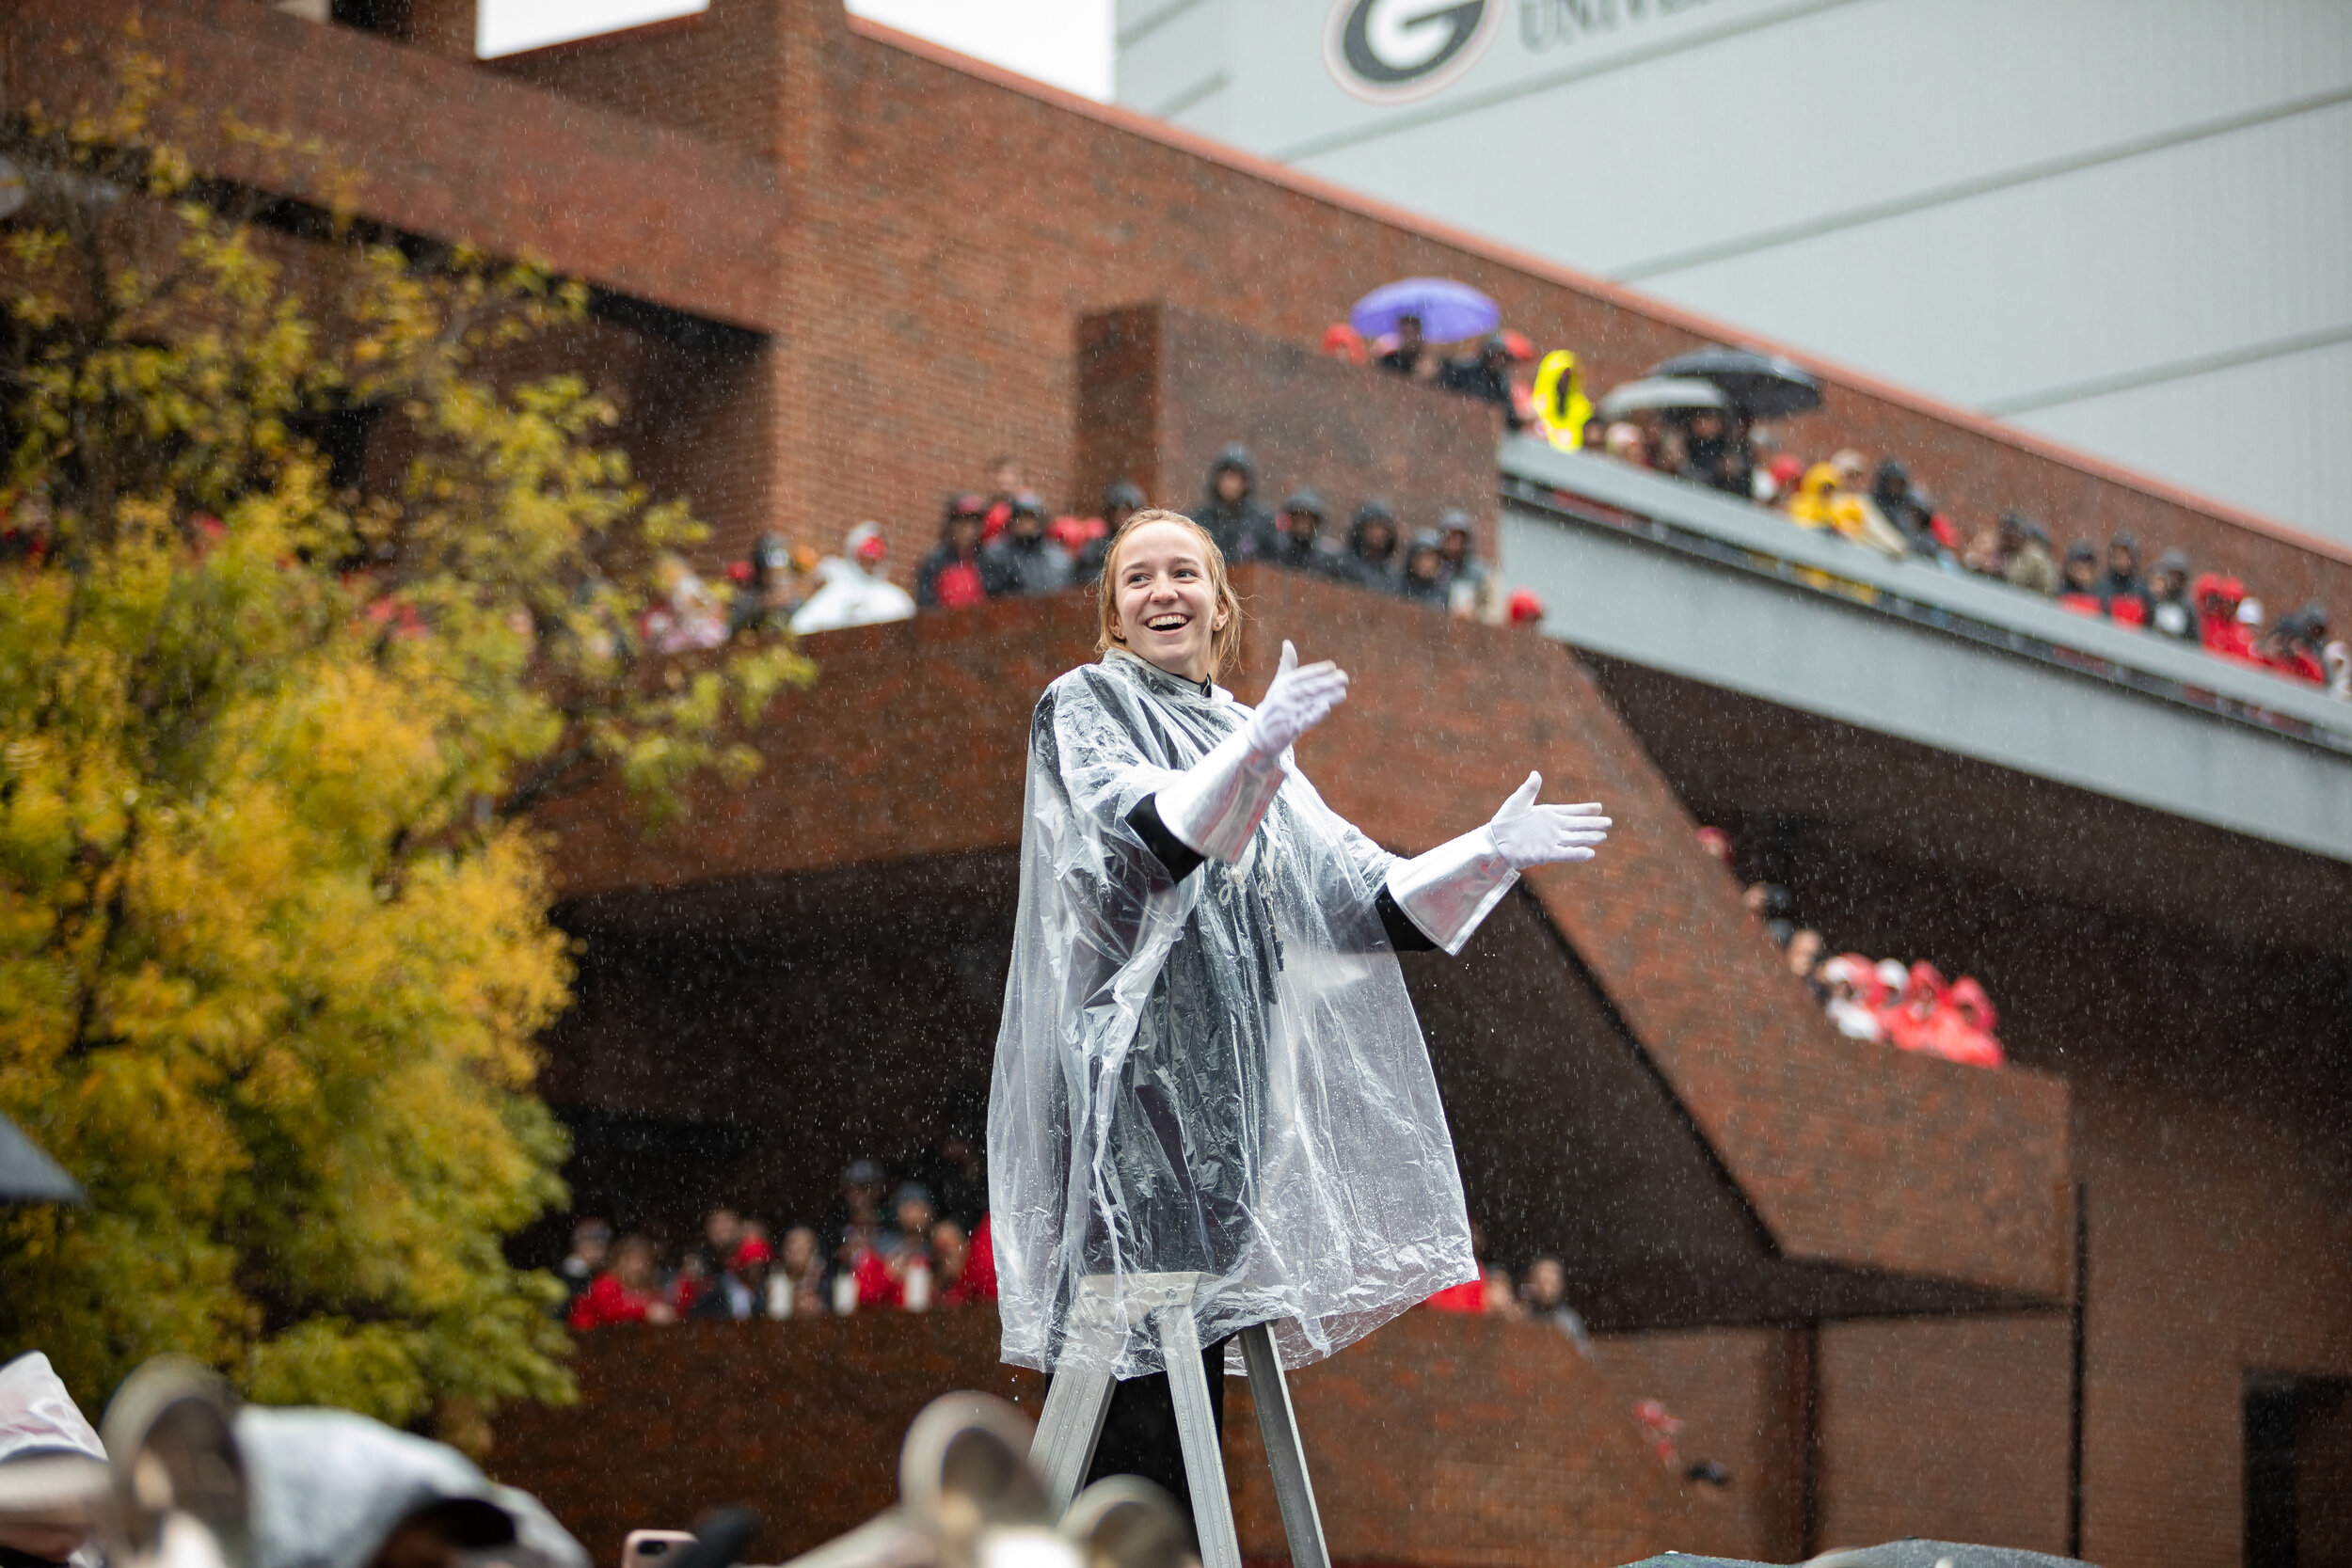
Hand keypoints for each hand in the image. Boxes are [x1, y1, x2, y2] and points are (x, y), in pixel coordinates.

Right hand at [1244, 639, 1347, 756]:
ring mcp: (1285, 713)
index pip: (1301, 676)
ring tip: (1342, 692)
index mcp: (1282, 685)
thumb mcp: (1278, 684)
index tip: (1332, 666)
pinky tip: (1326, 708)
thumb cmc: (1274, 705)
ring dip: (1326, 698)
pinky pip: (1303, 720)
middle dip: (1326, 683)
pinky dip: (1314, 714)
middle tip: (1344, 678)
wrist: (1260, 733)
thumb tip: (1287, 643)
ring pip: (1308, 704)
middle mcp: (1283, 697)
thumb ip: (1286, 665)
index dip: (1316, 670)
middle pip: (1307, 688)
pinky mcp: (1288, 728)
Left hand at [1485, 772, 1608, 870]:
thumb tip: (1536, 773)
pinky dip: (1576, 853)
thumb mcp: (1518, 801)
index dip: (1584, 810)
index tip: (1599, 807)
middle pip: (1577, 825)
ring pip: (1574, 839)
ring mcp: (1550, 841)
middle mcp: (1553, 828)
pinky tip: (1590, 853)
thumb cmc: (1505, 821)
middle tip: (1608, 822)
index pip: (1571, 811)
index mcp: (1548, 814)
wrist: (1495, 840)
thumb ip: (1529, 789)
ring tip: (1603, 836)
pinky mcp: (1545, 854)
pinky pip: (1564, 853)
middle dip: (1593, 824)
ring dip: (1588, 838)